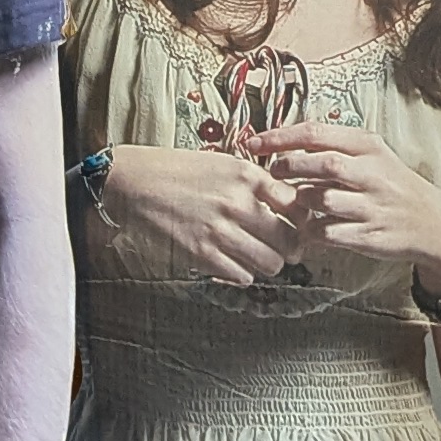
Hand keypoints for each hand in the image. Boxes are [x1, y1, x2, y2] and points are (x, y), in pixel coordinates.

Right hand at [98, 143, 297, 286]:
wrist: (136, 183)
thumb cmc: (179, 172)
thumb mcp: (223, 164)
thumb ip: (257, 183)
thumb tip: (289, 205)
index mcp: (247, 175)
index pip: (297, 205)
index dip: (304, 221)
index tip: (299, 227)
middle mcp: (237, 203)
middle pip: (289, 241)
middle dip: (290, 249)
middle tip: (284, 250)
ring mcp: (220, 231)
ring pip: (269, 264)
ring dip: (266, 264)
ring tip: (256, 256)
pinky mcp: (202, 254)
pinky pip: (241, 275)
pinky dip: (242, 273)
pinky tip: (232, 261)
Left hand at [238, 122, 440, 295]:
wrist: (433, 224)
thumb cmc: (393, 187)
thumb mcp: (372, 156)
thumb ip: (333, 146)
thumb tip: (284, 141)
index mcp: (368, 147)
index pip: (316, 132)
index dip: (279, 137)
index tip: (253, 142)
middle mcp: (372, 173)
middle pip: (320, 164)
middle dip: (288, 167)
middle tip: (272, 173)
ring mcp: (372, 206)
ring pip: (321, 199)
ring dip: (299, 201)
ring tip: (293, 202)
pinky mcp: (369, 235)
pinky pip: (327, 232)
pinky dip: (310, 230)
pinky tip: (308, 227)